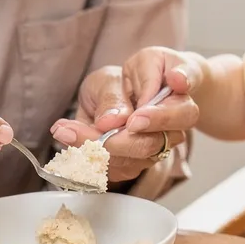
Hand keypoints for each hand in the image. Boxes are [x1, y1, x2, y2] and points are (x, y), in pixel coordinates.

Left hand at [51, 48, 203, 184]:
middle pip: (153, 144)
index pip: (180, 112)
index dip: (160, 117)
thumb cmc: (129, 78)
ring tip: (64, 129)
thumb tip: (112, 121)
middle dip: (116, 141)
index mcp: (179, 94)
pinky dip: (86, 156)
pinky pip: (115, 169)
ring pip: (130, 161)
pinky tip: (68, 136)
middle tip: (84, 129)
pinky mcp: (137, 164)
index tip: (135, 119)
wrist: (130, 94)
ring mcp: (158, 149)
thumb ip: (115, 93)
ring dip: (92, 147)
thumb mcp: (116, 74)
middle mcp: (175, 127)